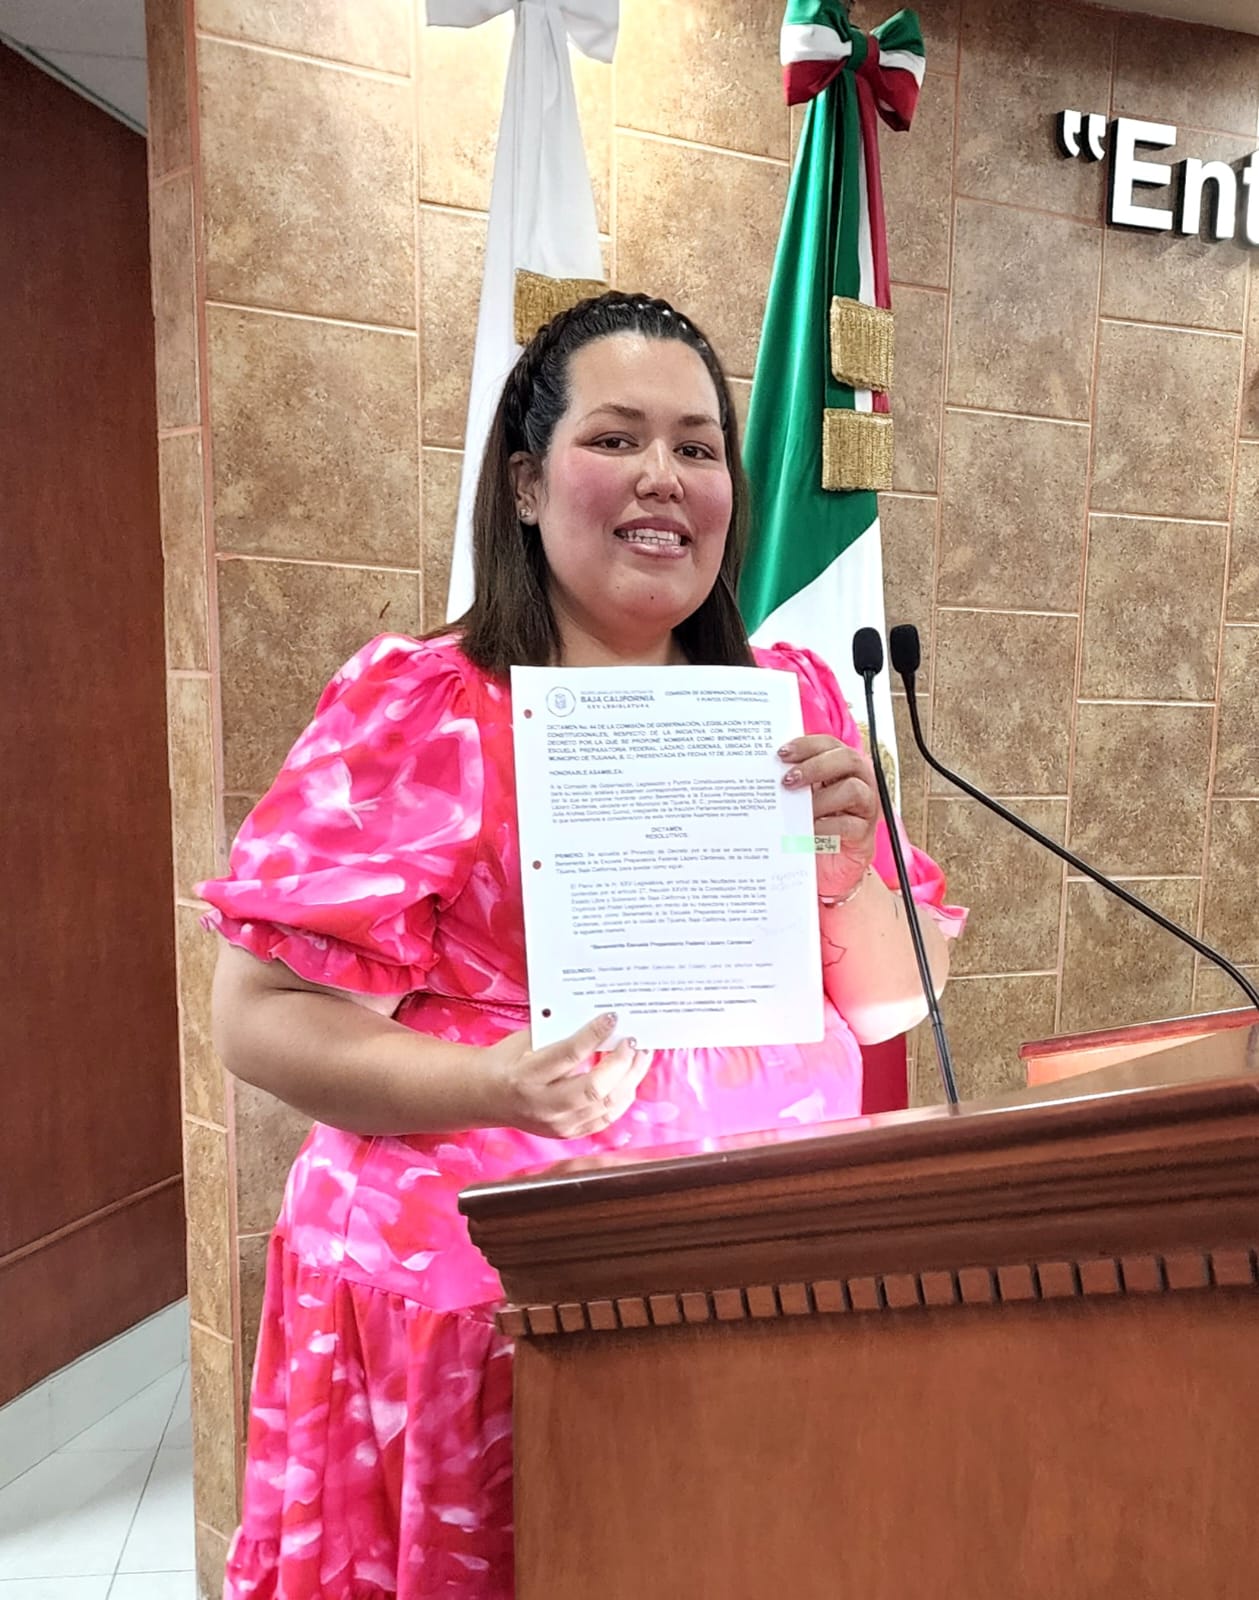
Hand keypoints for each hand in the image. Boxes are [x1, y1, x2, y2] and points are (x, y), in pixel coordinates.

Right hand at [484, 1014, 651, 1138]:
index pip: (569, 1055)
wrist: (488, 1096)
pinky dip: (623, 1097)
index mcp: (527, 1075)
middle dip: (621, 1063)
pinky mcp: (569, 1134)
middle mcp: (543, 1105)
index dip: (595, 1035)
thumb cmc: (509, 1060)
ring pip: (606, 1106)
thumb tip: (599, 1018)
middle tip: (634, 1041)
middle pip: (593, 1088)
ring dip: (630, 1079)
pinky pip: (605, 1118)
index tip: (613, 1017)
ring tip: (641, 1056)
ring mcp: (558, 1125)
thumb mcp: (525, 1039)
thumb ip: (559, 1031)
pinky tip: (630, 1078)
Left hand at [779, 735, 878, 899]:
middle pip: (847, 759)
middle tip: (788, 781)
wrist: (824, 869)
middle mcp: (858, 782)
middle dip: (816, 766)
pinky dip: (826, 826)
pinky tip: (808, 831)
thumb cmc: (810, 829)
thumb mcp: (798, 802)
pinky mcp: (864, 834)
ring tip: (798, 810)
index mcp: (839, 768)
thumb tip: (762, 770)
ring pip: (853, 789)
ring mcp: (864, 808)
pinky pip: (849, 824)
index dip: (807, 745)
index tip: (781, 754)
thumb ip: (790, 784)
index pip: (829, 744)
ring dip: (821, 798)